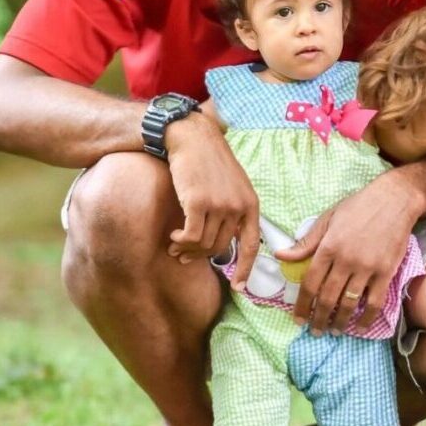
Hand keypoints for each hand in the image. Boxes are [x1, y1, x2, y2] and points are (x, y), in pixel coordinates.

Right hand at [165, 114, 259, 289]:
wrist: (192, 138)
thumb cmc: (209, 163)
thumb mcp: (231, 186)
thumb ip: (232, 211)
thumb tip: (222, 244)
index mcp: (251, 204)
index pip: (253, 244)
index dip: (246, 269)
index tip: (238, 287)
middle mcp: (239, 207)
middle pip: (221, 248)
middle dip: (201, 256)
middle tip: (184, 256)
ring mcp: (220, 205)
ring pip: (203, 244)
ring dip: (186, 249)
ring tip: (175, 246)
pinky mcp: (199, 203)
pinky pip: (190, 237)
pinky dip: (180, 241)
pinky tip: (173, 237)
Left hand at [276, 172, 418, 335]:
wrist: (394, 199)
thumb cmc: (359, 206)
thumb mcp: (328, 219)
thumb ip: (306, 242)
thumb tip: (281, 255)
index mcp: (328, 247)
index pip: (310, 283)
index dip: (302, 305)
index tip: (298, 319)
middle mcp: (346, 260)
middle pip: (327, 298)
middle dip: (318, 318)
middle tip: (315, 331)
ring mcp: (367, 267)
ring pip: (349, 303)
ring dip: (339, 322)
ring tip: (334, 331)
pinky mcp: (386, 271)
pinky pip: (375, 302)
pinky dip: (367, 318)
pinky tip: (360, 326)